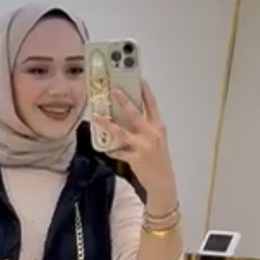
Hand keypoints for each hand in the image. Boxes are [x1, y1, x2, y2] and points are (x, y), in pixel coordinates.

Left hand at [104, 81, 177, 208]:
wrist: (163, 181)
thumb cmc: (158, 159)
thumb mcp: (156, 139)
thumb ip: (146, 127)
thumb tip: (127, 114)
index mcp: (158, 127)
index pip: (152, 104)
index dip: (145, 91)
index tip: (138, 78)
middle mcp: (152, 134)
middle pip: (135, 114)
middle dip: (124, 101)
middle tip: (113, 90)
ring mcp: (143, 146)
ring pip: (122, 132)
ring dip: (108, 124)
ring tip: (97, 117)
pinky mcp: (135, 158)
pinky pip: (118, 152)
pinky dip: (110, 149)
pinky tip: (104, 147)